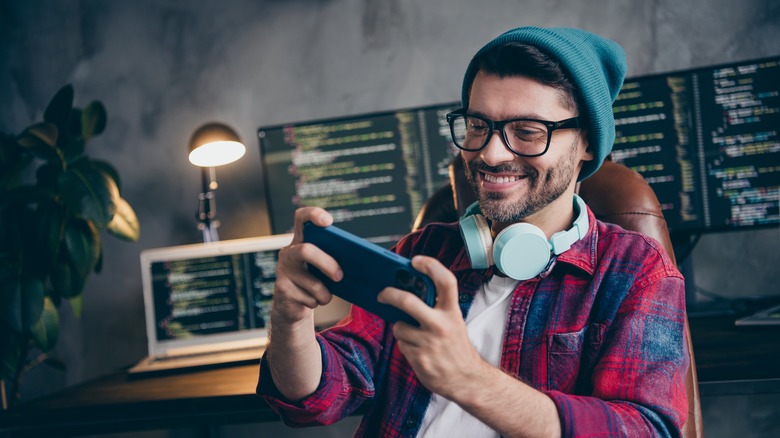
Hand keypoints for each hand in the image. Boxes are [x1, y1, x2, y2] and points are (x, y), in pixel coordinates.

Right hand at [271, 207, 342, 325]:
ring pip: (313, 283)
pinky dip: (317, 302)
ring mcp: (283, 270)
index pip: (302, 217)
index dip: (313, 215)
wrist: (292, 306)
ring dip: (326, 293)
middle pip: (306, 250)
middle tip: (340, 276)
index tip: (328, 223)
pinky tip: (312, 301)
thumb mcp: (323, 267)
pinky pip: (309, 299)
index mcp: (301, 241)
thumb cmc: (314, 282)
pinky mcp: (282, 289)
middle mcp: (288, 252)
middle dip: (327, 264)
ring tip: (326, 295)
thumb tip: (358, 260)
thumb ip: (334, 257)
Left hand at [378, 256, 485, 399]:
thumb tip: (408, 289)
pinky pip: (401, 344)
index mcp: (452, 312)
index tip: (415, 260)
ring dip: (402, 329)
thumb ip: (436, 307)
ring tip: (416, 336)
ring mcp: (429, 343)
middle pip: (407, 301)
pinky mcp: (419, 358)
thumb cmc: (456, 346)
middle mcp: (441, 325)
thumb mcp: (453, 322)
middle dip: (389, 294)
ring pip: (399, 326)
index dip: (430, 265)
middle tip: (382, 294)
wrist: (466, 379)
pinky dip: (406, 345)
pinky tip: (419, 351)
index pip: (445, 281)